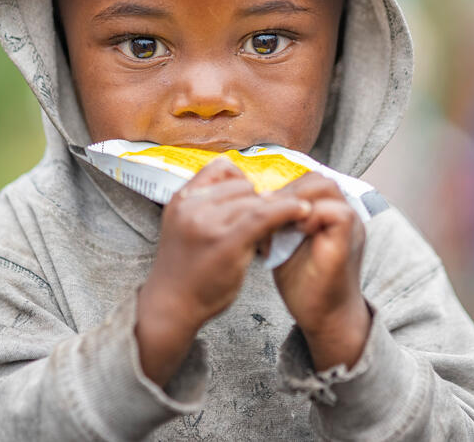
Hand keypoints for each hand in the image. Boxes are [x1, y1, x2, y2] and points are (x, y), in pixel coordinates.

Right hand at [136, 158, 309, 385]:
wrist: (171, 306)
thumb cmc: (185, 270)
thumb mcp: (184, 226)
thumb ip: (206, 205)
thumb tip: (246, 188)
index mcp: (182, 198)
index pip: (221, 168)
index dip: (241, 182)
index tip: (251, 199)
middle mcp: (192, 206)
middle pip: (241, 186)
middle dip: (256, 202)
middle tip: (263, 225)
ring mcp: (208, 223)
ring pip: (255, 200)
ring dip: (270, 212)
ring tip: (271, 232)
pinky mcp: (227, 241)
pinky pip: (264, 216)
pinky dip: (287, 210)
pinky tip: (302, 211)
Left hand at [271, 173, 370, 370]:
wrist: (324, 317)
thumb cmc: (303, 284)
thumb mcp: (284, 244)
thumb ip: (277, 222)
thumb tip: (251, 203)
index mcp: (328, 212)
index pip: (307, 182)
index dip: (283, 189)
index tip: (260, 204)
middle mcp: (343, 212)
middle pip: (317, 179)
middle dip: (287, 191)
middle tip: (264, 208)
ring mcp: (351, 224)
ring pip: (327, 188)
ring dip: (296, 200)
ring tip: (276, 219)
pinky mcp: (350, 240)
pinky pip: (336, 212)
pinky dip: (311, 217)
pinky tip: (292, 232)